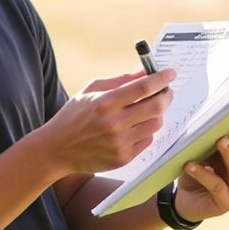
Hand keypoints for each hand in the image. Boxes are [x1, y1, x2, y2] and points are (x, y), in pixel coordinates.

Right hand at [41, 68, 175, 174]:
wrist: (58, 149)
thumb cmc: (73, 116)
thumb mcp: (91, 91)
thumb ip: (120, 80)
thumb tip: (145, 72)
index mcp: (105, 102)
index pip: (143, 87)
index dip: (162, 78)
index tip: (170, 73)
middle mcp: (114, 123)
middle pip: (156, 106)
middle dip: (167, 95)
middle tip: (166, 91)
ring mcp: (120, 143)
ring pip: (155, 124)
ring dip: (157, 114)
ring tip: (147, 109)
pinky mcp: (123, 158)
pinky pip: (147, 140)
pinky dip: (146, 130)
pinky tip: (135, 126)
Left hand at [172, 119, 228, 222]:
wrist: (185, 202)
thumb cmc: (198, 174)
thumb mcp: (206, 157)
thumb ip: (212, 145)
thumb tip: (212, 124)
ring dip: (228, 154)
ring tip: (219, 141)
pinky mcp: (224, 204)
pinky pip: (216, 186)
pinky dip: (203, 174)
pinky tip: (190, 165)